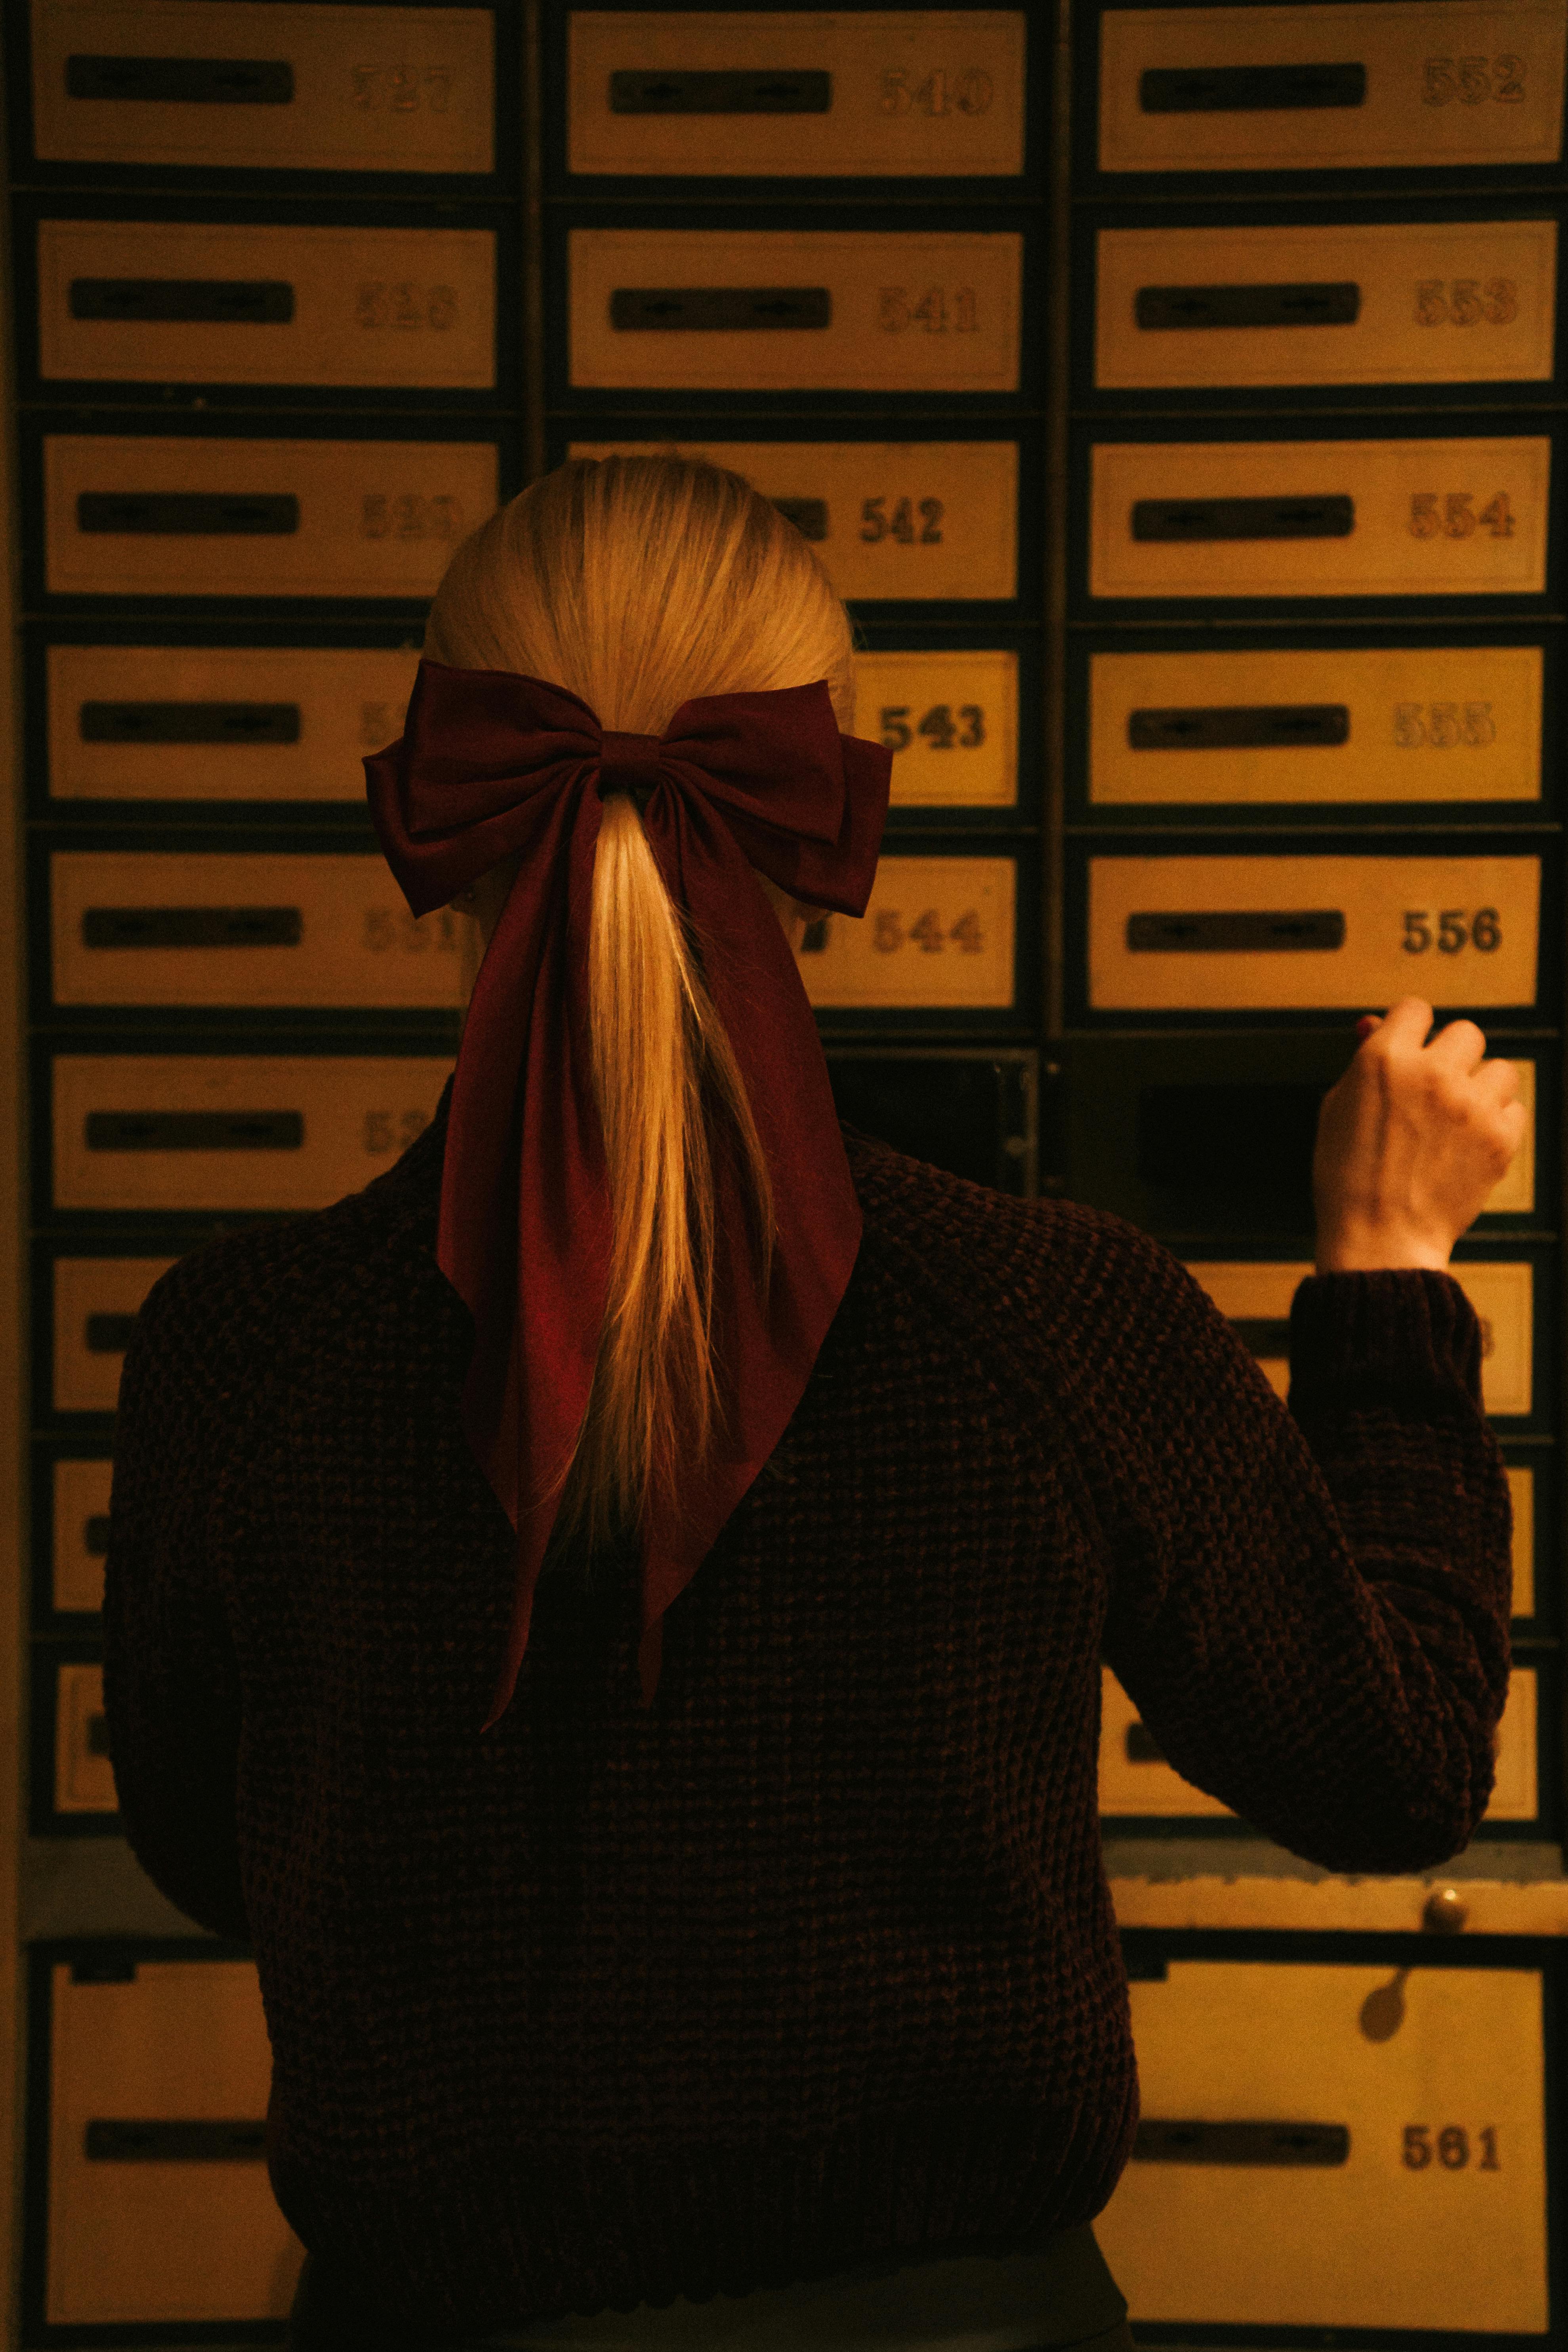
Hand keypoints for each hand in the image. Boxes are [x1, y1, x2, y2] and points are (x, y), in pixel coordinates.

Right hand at [1312, 997, 1526, 1273]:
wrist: (1380, 1238)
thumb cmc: (1348, 1177)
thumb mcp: (1338, 1109)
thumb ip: (1364, 1063)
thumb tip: (1377, 1026)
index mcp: (1384, 1059)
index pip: (1415, 1009)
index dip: (1412, 1029)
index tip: (1413, 1047)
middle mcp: (1432, 1074)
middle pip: (1466, 1032)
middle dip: (1452, 1055)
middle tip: (1438, 1085)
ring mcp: (1471, 1106)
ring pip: (1501, 1068)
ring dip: (1483, 1086)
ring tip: (1461, 1115)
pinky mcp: (1499, 1139)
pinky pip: (1516, 1109)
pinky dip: (1499, 1122)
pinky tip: (1473, 1141)